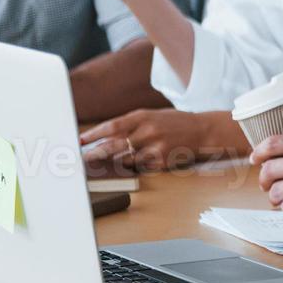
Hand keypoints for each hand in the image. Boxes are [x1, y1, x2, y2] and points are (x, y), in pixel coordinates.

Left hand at [81, 109, 246, 170]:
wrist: (202, 130)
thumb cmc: (174, 122)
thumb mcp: (152, 115)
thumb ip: (131, 124)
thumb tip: (105, 136)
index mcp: (142, 116)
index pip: (111, 126)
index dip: (93, 135)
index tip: (80, 141)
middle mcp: (147, 131)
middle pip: (113, 145)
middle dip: (95, 153)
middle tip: (83, 159)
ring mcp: (155, 147)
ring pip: (125, 159)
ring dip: (113, 163)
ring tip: (102, 165)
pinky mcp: (162, 161)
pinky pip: (141, 167)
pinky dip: (134, 166)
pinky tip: (132, 164)